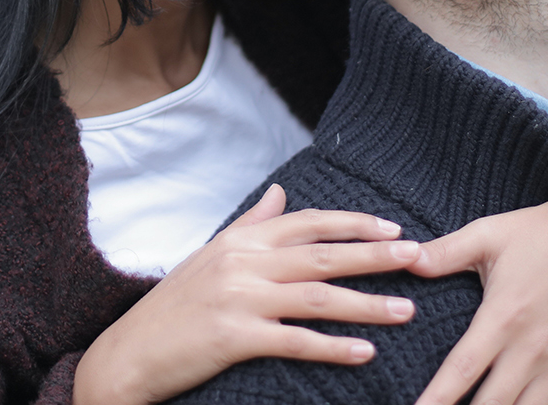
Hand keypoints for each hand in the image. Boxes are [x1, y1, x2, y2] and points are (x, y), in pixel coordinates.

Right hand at [74, 184, 421, 404]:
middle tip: (419, 257)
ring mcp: (238, 299)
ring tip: (407, 311)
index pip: (308, 222)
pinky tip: (364, 353)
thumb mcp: (210, 255)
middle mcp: (242, 262)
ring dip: (367, 304)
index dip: (354, 224)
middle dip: (375, 255)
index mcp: (240, 240)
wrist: (128, 354)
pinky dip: (333, 346)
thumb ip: (251, 224)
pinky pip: (295, 341)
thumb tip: (281, 192)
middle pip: (322, 253)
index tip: (394, 230)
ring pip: (317, 295)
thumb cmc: (173, 308)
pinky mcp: (234, 337)